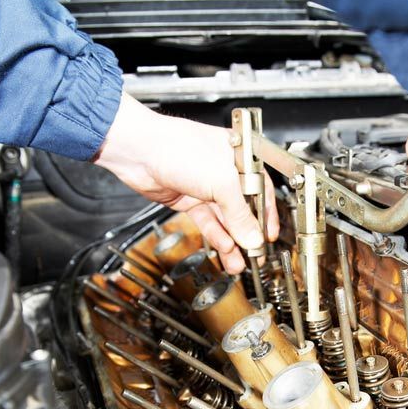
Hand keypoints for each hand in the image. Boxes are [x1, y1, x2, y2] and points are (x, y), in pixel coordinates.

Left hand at [94, 95, 277, 272]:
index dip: (267, 214)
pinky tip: (225, 249)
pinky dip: (216, 236)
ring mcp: (206, 186)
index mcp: (241, 157)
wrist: (139, 152)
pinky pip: (208, 222)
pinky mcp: (189, 199)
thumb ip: (239, 214)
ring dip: (233, 241)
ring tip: (240, 261)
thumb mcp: (221, 182)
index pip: (262, 189)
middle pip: (243, 207)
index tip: (268, 235)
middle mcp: (225, 171)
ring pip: (225, 219)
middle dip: (249, 233)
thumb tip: (253, 237)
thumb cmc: (178, 147)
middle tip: (256, 254)